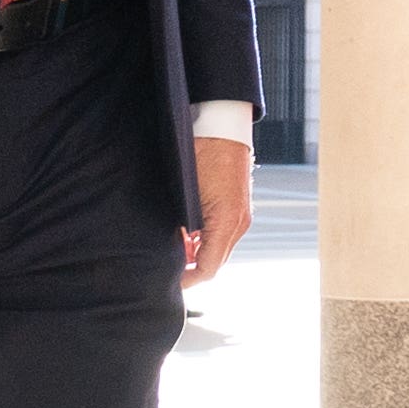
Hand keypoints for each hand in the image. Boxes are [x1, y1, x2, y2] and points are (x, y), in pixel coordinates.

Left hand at [182, 133, 253, 285]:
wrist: (222, 125)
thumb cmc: (202, 153)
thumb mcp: (185, 194)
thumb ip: (182, 227)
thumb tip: (171, 249)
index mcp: (227, 222)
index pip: (208, 269)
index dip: (188, 280)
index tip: (169, 282)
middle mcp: (239, 223)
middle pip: (215, 262)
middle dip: (192, 268)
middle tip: (167, 266)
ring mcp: (241, 215)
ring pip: (219, 249)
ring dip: (198, 254)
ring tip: (174, 247)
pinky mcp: (238, 207)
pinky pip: (222, 234)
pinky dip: (205, 240)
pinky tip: (187, 233)